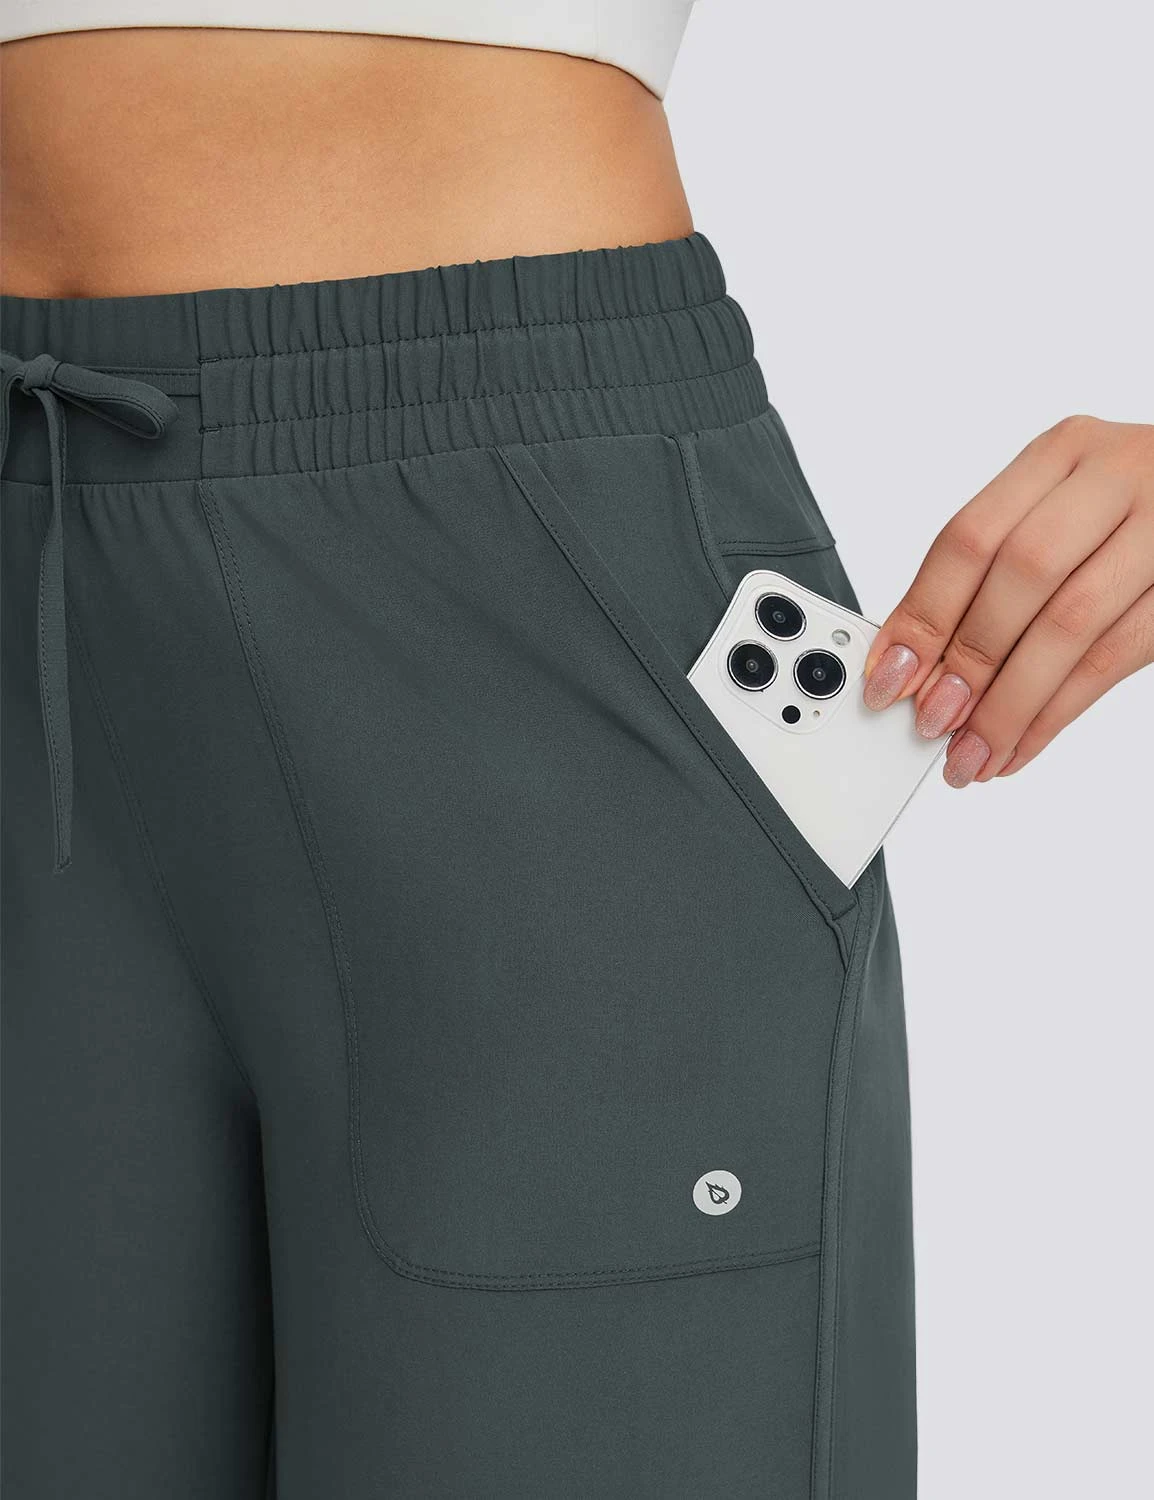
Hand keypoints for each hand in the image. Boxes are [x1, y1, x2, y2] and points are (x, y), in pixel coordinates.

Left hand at [860, 415, 1153, 785]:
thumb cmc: (1129, 508)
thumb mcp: (1058, 511)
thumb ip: (993, 571)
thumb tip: (917, 659)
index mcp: (1061, 453)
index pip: (971, 537)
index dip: (923, 614)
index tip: (888, 675)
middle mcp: (1114, 479)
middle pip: (1021, 575)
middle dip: (968, 660)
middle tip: (933, 719)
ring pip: (1070, 625)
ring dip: (1010, 704)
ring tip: (973, 752)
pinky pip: (1115, 659)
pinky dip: (1057, 713)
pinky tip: (1022, 743)